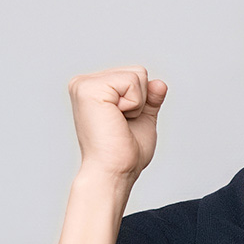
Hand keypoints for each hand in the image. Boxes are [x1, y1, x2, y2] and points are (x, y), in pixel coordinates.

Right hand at [69, 67, 167, 183]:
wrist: (114, 172)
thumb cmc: (125, 154)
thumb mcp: (143, 120)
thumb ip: (150, 100)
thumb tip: (160, 83)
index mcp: (94, 89)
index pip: (135, 76)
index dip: (141, 102)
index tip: (124, 123)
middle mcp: (85, 82)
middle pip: (138, 72)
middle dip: (141, 101)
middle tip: (122, 124)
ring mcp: (84, 83)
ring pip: (137, 75)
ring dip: (137, 104)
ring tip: (118, 122)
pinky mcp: (89, 88)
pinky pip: (132, 82)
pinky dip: (134, 104)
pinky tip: (117, 119)